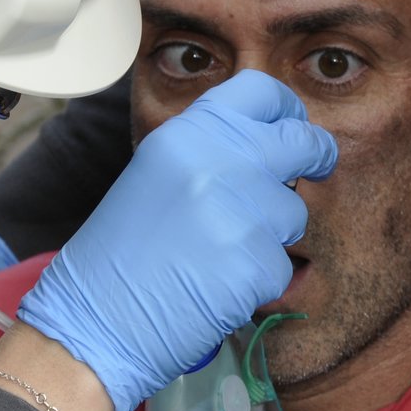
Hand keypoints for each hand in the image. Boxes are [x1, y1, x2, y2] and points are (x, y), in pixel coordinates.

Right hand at [19, 71, 337, 410]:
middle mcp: (218, 161)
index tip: (293, 125)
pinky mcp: (254, 262)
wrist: (94, 318)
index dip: (288, 110)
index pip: (262, 92)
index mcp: (189, 133)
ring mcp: (239, 210)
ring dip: (272, 235)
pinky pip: (282, 265)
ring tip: (220, 254)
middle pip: (300, 142)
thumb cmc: (121, 253)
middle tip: (316, 165)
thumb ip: (210, 150)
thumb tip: (271, 140)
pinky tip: (217, 287)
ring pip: (294, 213)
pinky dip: (258, 281)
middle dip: (315, 155)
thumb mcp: (157, 174)